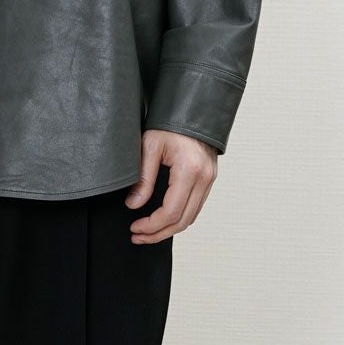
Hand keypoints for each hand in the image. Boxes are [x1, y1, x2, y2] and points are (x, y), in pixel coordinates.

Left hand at [124, 129, 217, 243]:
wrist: (191, 108)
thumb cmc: (169, 122)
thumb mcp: (149, 146)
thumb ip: (143, 178)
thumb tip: (133, 205)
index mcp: (189, 170)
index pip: (171, 212)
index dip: (151, 225)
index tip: (134, 228)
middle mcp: (204, 178)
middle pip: (183, 221)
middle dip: (159, 234)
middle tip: (138, 236)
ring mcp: (210, 179)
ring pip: (192, 217)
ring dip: (170, 229)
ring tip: (147, 232)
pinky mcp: (209, 178)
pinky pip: (196, 206)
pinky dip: (180, 217)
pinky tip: (163, 219)